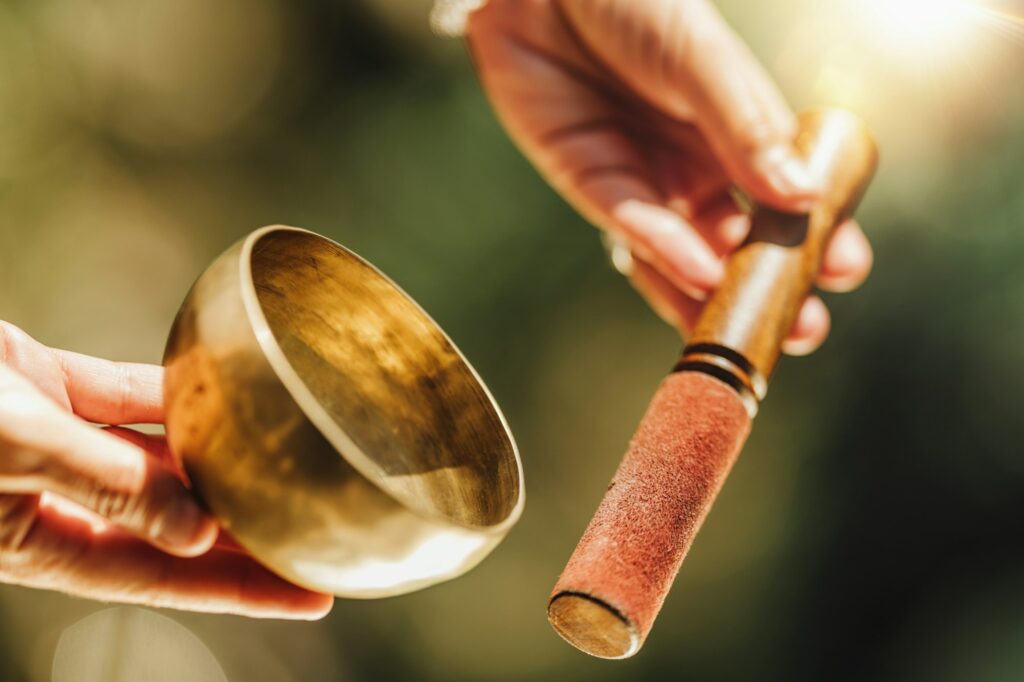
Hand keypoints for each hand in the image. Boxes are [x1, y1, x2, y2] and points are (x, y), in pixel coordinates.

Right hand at [0, 322, 331, 618]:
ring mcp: (53, 440)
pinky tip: (218, 395)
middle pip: (170, 522)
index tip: (311, 594)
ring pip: (152, 458)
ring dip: (212, 460)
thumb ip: (105, 484)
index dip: (240, 589)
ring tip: (281, 463)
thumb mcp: (16, 454)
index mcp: (41, 541)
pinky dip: (168, 395)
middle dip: (243, 531)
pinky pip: (122, 394)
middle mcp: (56, 498)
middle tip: (316, 530)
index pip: (162, 578)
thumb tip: (195, 530)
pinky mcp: (43, 387)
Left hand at [467, 0, 872, 353]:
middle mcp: (694, 165)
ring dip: (713, 294)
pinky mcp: (590, 184)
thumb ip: (745, 127)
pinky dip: (665, 251)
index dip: (814, 238)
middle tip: (803, 329)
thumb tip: (804, 196)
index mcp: (736, 133)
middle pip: (736, 242)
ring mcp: (644, 179)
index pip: (784, 198)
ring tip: (746, 329)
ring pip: (683, 252)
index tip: (845, 271)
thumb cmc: (635, 5)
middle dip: (768, 288)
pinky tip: (698, 274)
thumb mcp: (701, 59)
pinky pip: (631, 226)